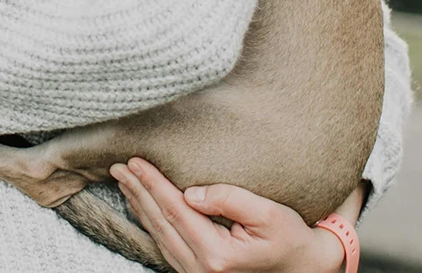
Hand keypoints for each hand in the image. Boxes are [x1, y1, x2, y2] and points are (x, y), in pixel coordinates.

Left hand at [110, 158, 349, 272]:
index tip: (135, 161)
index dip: (153, 183)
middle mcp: (200, 269)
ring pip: (158, 235)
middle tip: (118, 166)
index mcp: (216, 255)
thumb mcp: (268, 214)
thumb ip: (230, 199)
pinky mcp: (197, 272)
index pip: (175, 210)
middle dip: (138, 191)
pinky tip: (142, 206)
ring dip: (140, 206)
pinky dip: (151, 222)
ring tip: (124, 181)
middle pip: (160, 222)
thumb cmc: (290, 239)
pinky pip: (165, 245)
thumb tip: (191, 192)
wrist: (303, 268)